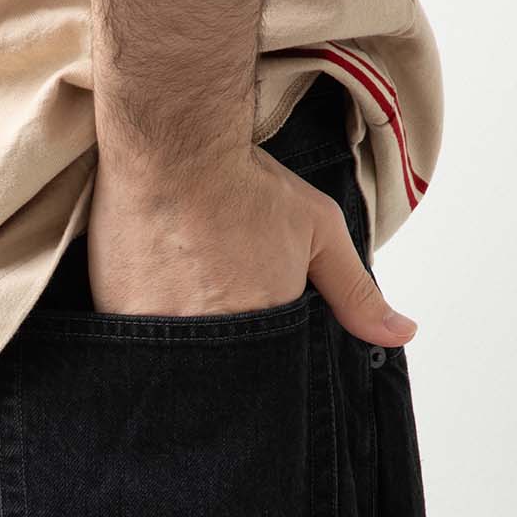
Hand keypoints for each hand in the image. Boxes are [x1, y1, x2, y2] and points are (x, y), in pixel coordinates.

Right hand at [86, 142, 416, 346]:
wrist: (173, 143)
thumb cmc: (245, 182)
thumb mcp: (320, 231)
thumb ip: (357, 293)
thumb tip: (403, 335)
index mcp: (261, 324)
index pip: (264, 372)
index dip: (259, 352)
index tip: (248, 313)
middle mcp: (209, 337)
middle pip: (215, 373)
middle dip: (219, 348)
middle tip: (211, 295)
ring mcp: (157, 329)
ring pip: (171, 364)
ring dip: (179, 341)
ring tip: (182, 292)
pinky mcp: (114, 314)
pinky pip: (131, 347)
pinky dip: (143, 332)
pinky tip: (149, 292)